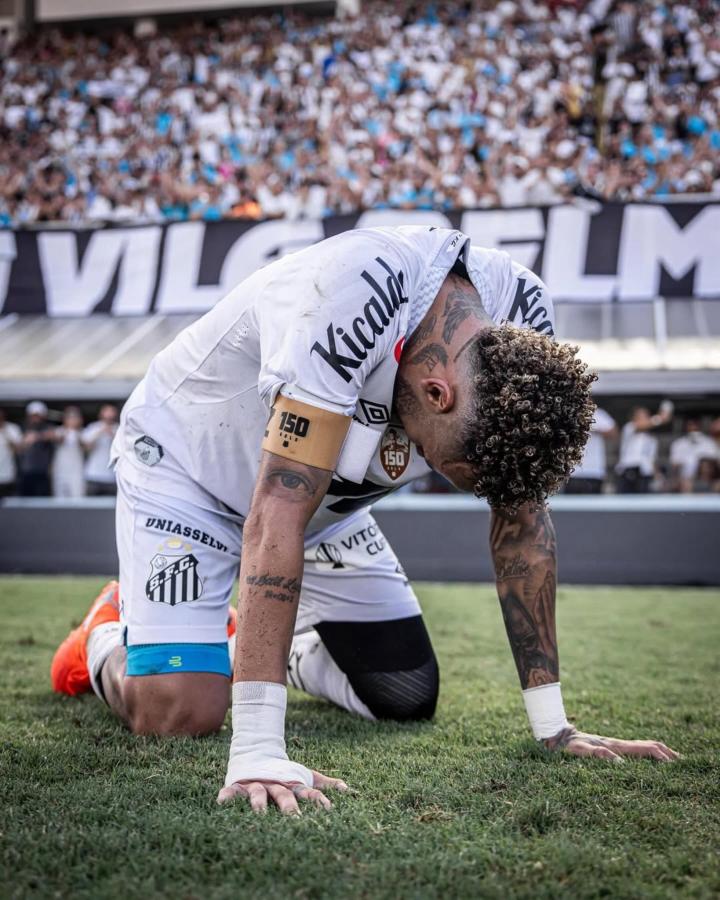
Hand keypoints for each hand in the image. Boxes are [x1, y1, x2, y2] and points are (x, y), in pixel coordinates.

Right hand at [217, 769, 348, 814]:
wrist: (257, 750)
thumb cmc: (284, 770)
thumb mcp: (304, 775)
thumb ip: (324, 784)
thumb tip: (348, 790)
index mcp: (292, 784)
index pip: (308, 793)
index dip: (317, 800)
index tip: (328, 810)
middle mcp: (276, 785)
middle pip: (284, 797)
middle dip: (290, 808)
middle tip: (295, 820)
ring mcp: (257, 784)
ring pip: (259, 795)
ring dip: (259, 804)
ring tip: (259, 814)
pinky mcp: (239, 785)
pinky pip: (232, 792)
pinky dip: (227, 797)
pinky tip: (221, 803)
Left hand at [544, 726, 678, 761]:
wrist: (554, 735)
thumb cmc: (566, 745)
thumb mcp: (579, 751)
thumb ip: (597, 755)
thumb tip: (619, 764)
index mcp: (613, 746)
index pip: (643, 748)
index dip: (660, 755)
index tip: (674, 764)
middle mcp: (616, 744)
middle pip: (646, 746)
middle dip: (665, 753)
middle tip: (682, 762)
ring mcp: (613, 745)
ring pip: (640, 747)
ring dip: (657, 753)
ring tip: (672, 761)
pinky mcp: (608, 748)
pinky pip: (631, 751)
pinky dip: (645, 754)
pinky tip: (648, 761)